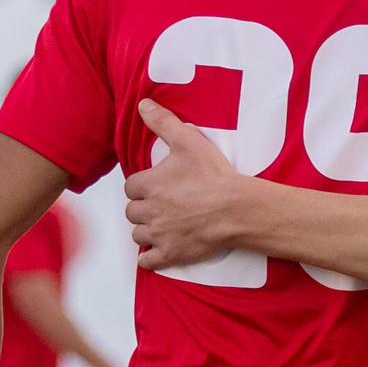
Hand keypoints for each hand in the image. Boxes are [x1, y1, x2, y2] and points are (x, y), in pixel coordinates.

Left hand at [124, 98, 249, 268]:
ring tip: (159, 225)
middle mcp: (149, 211)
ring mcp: (159, 235)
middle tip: (158, 205)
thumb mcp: (188, 141)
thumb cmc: (214, 176)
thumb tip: (143, 105)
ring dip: (145, 230)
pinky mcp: (171, 254)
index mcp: (149, 185)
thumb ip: (163, 122)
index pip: (131, 187)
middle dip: (142, 208)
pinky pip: (148, 260)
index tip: (153, 186)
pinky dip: (148, 258)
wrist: (236, 209)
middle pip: (132, 212)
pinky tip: (154, 253)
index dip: (141, 186)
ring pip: (138, 235)